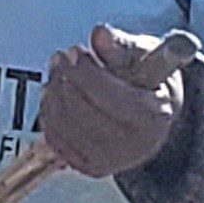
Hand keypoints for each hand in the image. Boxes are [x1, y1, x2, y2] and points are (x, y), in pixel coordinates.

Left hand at [40, 24, 189, 179]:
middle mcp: (134, 145)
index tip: (75, 51)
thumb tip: (100, 34)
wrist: (154, 117)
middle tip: (62, 56)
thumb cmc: (151, 82)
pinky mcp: (91, 167)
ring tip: (58, 71)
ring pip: (65, 125)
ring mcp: (112, 160)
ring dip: (53, 92)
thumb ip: (122, 44)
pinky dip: (49, 114)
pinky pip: (56, 140)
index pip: (107, 95)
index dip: (84, 71)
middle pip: (81, 110)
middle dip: (65, 78)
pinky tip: (55, 95)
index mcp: (153, 116)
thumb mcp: (147, 55)